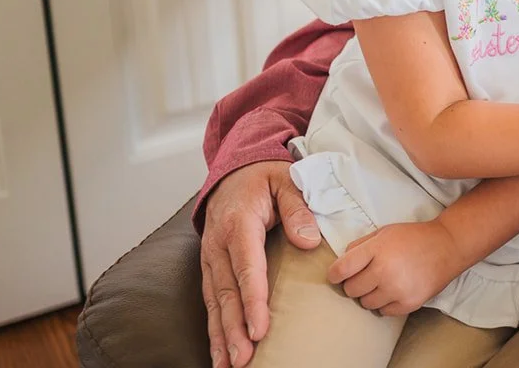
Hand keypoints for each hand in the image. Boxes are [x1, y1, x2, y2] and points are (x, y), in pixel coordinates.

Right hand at [201, 160, 320, 367]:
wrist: (234, 170)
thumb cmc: (264, 177)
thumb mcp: (286, 180)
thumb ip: (298, 208)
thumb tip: (308, 240)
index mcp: (239, 223)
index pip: (247, 268)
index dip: (253, 300)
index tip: (260, 329)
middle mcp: (219, 244)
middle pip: (226, 292)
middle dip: (234, 328)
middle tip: (244, 358)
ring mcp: (211, 257)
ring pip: (214, 301)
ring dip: (221, 334)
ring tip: (228, 364)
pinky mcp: (210, 265)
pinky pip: (211, 300)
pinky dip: (214, 327)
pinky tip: (219, 351)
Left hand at [329, 220, 463, 314]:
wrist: (448, 246)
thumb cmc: (413, 238)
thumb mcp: (384, 232)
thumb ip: (360, 245)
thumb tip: (340, 263)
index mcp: (377, 250)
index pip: (341, 269)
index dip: (334, 274)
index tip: (336, 275)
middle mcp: (385, 271)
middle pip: (351, 289)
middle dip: (354, 283)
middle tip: (366, 276)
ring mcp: (397, 289)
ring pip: (365, 303)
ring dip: (369, 294)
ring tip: (382, 282)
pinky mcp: (409, 303)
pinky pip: (383, 312)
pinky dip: (385, 303)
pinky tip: (394, 290)